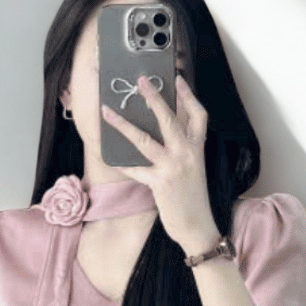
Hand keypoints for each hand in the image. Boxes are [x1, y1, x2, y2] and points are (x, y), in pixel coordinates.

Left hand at [100, 74, 219, 254]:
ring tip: (107, 112)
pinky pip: (135, 168)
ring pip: (144, 139)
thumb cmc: (193, 198)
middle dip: (154, 97)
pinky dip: (121, 162)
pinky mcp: (159, 183)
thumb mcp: (194, 168)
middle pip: (169, 118)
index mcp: (197, 148)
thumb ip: (183, 148)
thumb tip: (166, 131)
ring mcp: (173, 167)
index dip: (189, 96)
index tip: (178, 79)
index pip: (198, 115)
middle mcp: (187, 154)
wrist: (198, 227)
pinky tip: (108, 155)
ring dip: (123, 125)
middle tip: (141, 80)